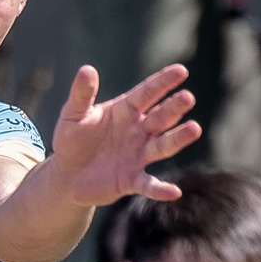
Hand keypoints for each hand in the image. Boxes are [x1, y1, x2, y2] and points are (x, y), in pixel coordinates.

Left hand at [49, 64, 201, 206]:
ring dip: (178, 139)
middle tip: (188, 98)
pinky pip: (148, 184)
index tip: (181, 71)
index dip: (163, 82)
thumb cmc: (72, 140)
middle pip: (160, 118)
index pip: (147, 93)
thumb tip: (87, 69)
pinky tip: (173, 192)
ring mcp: (138, 156)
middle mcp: (138, 131)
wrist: (66, 175)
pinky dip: (160, 189)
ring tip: (194, 129)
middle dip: (174, 108)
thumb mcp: (73, 115)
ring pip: (162, 146)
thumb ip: (81, 95)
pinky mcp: (132, 180)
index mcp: (126, 110)